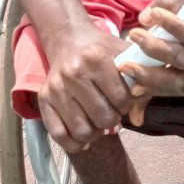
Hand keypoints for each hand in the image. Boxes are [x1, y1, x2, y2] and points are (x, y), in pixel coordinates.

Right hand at [37, 29, 133, 153]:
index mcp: (96, 58)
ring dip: (96, 133)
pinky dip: (73, 143)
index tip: (125, 101)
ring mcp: (56, 88)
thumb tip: (138, 118)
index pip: (121, 98)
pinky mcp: (43, 99)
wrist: (69, 40)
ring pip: (82, 131)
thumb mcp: (124, 54)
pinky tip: (83, 138)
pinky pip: (58, 134)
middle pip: (102, 118)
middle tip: (113, 112)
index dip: (128, 105)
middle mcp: (73, 73)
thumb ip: (140, 80)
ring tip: (99, 123)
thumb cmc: (101, 50)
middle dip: (113, 120)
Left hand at [118, 0, 183, 112]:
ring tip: (126, 66)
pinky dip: (153, 83)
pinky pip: (173, 81)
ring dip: (150, 73)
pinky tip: (134, 85)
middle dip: (156, 50)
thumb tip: (145, 19)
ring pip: (178, 77)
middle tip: (133, 35)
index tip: (155, 14)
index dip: (175, 28)